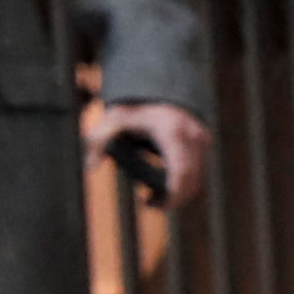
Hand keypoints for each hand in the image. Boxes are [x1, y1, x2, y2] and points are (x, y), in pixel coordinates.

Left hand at [87, 96, 210, 208]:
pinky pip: (198, 170)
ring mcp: (201, 139)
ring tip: (152, 199)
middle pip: (192, 180)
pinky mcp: (203, 143)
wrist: (157, 86)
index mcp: (172, 131)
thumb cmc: (134, 106)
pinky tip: (164, 190)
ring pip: (197, 178)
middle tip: (150, 205)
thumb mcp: (113, 119)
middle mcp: (192, 136)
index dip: (174, 195)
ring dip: (179, 193)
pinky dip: (184, 183)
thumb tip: (90, 166)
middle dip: (174, 198)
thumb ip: (98, 140)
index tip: (159, 207)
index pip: (181, 172)